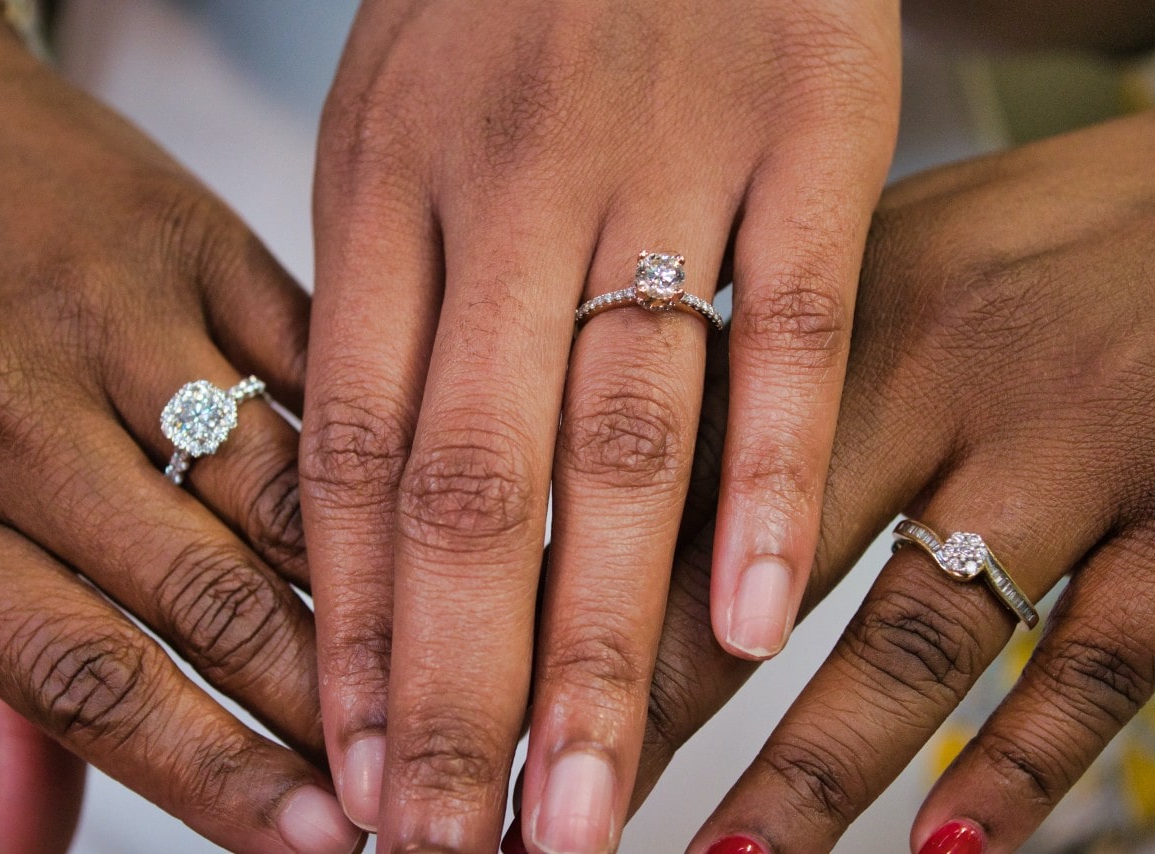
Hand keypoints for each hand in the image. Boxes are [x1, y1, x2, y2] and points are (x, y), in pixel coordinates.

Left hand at [0, 4, 356, 850]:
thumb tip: (28, 839)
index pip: (88, 676)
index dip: (215, 772)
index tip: (313, 835)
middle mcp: (14, 411)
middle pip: (210, 593)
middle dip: (324, 703)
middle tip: (408, 773)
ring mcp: (115, 316)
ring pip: (289, 488)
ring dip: (377, 594)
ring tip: (448, 664)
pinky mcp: (200, 241)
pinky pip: (319, 369)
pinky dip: (381, 453)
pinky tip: (431, 514)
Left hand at [303, 0, 899, 847]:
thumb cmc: (508, 5)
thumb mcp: (398, 133)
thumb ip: (389, 313)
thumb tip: (371, 525)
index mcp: (381, 192)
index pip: (350, 455)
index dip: (354, 633)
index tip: (357, 777)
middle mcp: (502, 191)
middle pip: (468, 484)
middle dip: (458, 692)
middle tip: (454, 850)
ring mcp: (657, 163)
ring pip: (619, 439)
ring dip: (603, 641)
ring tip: (589, 803)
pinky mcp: (804, 136)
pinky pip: (787, 332)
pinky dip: (770, 483)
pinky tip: (756, 625)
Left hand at [625, 111, 1154, 851]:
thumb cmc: (1050, 231)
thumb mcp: (895, 252)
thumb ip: (775, 360)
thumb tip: (650, 469)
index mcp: (847, 313)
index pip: (678, 479)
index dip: (581, 600)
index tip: (505, 692)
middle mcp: (945, 382)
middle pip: (760, 572)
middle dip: (651, 709)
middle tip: (563, 809)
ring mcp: (1070, 456)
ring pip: (912, 640)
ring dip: (807, 774)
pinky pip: (1095, 665)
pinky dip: (1019, 767)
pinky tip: (946, 843)